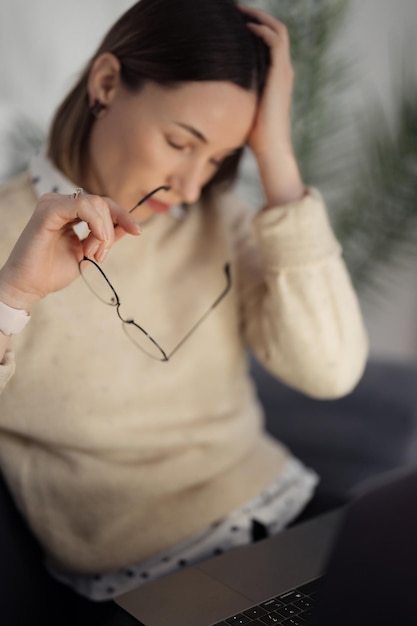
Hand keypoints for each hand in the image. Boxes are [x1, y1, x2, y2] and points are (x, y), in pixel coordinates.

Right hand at [0, 192, 140, 311]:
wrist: (30, 287)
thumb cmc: (52, 272)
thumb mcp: (88, 253)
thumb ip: (105, 238)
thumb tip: (127, 226)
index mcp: (69, 213)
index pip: (103, 205)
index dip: (123, 216)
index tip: (137, 231)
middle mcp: (61, 204)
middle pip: (102, 203)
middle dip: (110, 230)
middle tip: (99, 255)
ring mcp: (53, 204)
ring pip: (95, 203)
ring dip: (102, 231)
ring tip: (91, 253)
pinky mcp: (48, 209)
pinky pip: (82, 206)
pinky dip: (95, 224)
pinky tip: (92, 243)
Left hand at [238, 5, 304, 205]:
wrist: (269, 148)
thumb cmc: (252, 137)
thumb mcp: (240, 109)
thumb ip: (232, 96)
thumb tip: (208, 94)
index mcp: (275, 78)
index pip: (268, 43)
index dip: (252, 29)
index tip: (231, 24)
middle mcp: (282, 71)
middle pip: (274, 30)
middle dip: (254, 17)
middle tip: (233, 9)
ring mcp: (283, 71)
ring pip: (277, 30)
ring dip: (258, 17)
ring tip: (238, 10)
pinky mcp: (281, 74)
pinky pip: (275, 40)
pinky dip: (261, 29)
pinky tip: (244, 27)